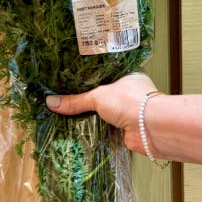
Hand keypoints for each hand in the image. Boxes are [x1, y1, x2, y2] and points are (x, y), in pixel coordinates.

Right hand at [45, 73, 159, 155]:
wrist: (150, 129)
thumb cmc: (131, 102)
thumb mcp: (98, 96)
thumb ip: (75, 100)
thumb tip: (51, 102)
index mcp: (128, 75)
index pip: (106, 72)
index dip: (90, 75)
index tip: (73, 77)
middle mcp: (130, 92)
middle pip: (104, 93)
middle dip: (88, 97)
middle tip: (67, 95)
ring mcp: (129, 110)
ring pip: (104, 111)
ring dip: (92, 114)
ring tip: (70, 111)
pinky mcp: (125, 128)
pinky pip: (105, 127)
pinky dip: (96, 129)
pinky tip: (81, 128)